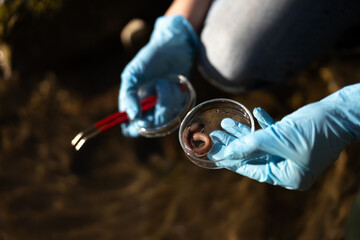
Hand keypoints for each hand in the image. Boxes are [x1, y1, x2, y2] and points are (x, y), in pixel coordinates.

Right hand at [119, 15, 198, 136]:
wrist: (173, 46)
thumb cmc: (149, 59)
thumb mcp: (133, 74)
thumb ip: (128, 95)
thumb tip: (130, 115)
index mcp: (133, 105)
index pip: (131, 129)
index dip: (134, 128)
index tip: (139, 117)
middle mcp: (148, 110)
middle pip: (151, 127)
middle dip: (156, 108)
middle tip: (158, 85)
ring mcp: (164, 108)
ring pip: (166, 119)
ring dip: (166, 98)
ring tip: (164, 80)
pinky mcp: (178, 104)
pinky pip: (178, 109)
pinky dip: (176, 95)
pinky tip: (174, 82)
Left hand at [208, 84, 359, 189]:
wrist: (341, 113)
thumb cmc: (313, 129)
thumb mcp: (277, 139)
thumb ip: (250, 146)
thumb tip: (226, 154)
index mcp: (289, 177)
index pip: (253, 170)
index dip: (232, 160)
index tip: (215, 153)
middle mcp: (289, 167)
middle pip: (255, 155)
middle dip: (235, 143)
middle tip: (216, 135)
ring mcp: (292, 153)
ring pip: (262, 143)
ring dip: (245, 131)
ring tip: (226, 122)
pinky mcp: (294, 138)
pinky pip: (274, 133)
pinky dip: (264, 123)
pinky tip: (255, 113)